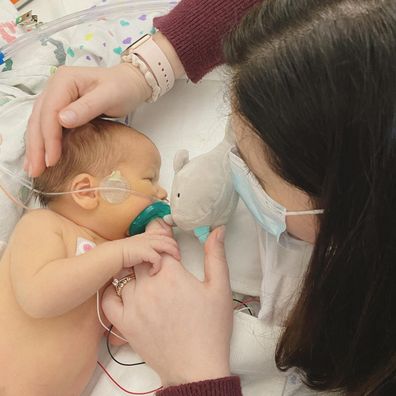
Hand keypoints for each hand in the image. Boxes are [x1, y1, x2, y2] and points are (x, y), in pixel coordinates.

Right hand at [25, 63, 150, 176]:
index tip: (52, 160)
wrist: (130, 82)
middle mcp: (54, 87)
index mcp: (63, 81)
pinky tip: (41, 158)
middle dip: (36, 146)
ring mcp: (56, 97)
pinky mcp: (61, 108)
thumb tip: (62, 120)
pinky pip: (47, 126)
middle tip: (35, 171)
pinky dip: (43, 142)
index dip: (49, 137)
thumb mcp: (109, 96)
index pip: (49, 112)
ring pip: (39, 124)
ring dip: (35, 147)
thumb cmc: (123, 88)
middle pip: (39, 119)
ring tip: (34, 169)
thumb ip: (87, 107)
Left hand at [102, 226, 232, 386]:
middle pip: (140, 255)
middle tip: (156, 253)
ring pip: (124, 273)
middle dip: (148, 250)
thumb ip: (215, 255)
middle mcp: (148, 286)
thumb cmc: (211, 329)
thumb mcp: (220, 288)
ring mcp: (133, 305)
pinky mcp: (124, 323)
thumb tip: (217, 230)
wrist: (196, 368)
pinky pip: (108, 298)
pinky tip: (124, 287)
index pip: (159, 243)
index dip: (162, 236)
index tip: (165, 236)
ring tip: (144, 270)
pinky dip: (113, 288)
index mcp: (171, 275)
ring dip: (133, 267)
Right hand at [118, 228, 179, 274]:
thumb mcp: (134, 249)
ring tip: (175, 261)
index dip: (170, 238)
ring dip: (173, 253)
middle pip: (168, 238)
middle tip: (178, 256)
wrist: (110, 256)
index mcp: (145, 236)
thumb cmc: (119, 256)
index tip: (174, 246)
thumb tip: (149, 257)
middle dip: (175, 246)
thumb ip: (143, 250)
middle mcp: (147, 238)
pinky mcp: (145, 252)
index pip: (162, 232)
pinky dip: (158, 265)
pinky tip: (154, 272)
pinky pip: (157, 258)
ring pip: (167, 245)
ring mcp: (147, 244)